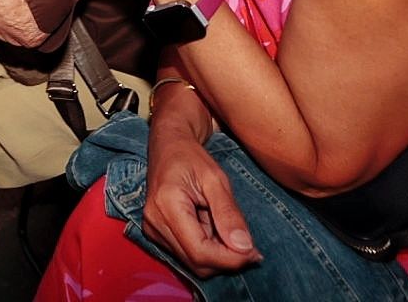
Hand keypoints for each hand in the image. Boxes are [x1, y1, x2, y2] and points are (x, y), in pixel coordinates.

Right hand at [142, 124, 261, 276]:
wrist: (168, 145)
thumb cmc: (191, 157)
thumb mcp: (216, 179)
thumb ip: (229, 213)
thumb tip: (244, 248)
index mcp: (166, 205)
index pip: (200, 251)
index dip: (230, 258)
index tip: (254, 252)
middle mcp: (154, 222)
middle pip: (196, 262)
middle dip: (226, 259)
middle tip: (250, 246)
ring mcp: (152, 229)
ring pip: (192, 263)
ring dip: (217, 254)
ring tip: (229, 229)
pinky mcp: (156, 232)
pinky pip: (186, 254)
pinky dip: (207, 249)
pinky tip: (215, 229)